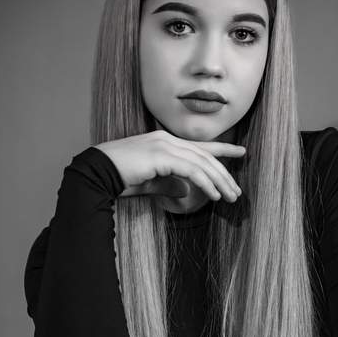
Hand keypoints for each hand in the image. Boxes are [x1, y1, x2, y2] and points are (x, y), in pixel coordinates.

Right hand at [93, 129, 243, 202]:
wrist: (97, 173)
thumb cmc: (119, 178)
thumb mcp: (150, 184)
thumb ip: (169, 185)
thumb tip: (186, 191)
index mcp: (165, 143)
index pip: (199, 146)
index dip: (222, 149)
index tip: (240, 152)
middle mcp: (167, 139)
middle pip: (205, 156)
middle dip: (224, 174)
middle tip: (236, 191)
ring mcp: (164, 145)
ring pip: (202, 162)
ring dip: (219, 181)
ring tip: (230, 196)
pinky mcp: (162, 155)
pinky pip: (192, 170)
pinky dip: (206, 183)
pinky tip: (214, 195)